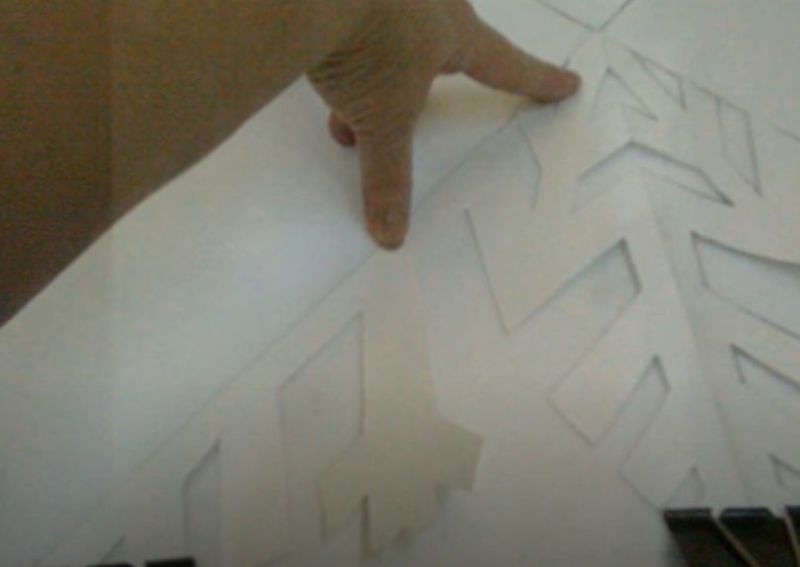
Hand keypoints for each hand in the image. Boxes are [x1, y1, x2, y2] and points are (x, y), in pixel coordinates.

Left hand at [307, 0, 579, 248]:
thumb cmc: (372, 46)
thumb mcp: (383, 121)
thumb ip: (387, 178)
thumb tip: (391, 237)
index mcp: (453, 31)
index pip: (506, 64)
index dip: (537, 80)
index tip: (568, 84)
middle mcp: (425, 2)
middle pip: (441, 45)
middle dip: (429, 78)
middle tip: (418, 101)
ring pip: (392, 41)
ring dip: (375, 81)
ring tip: (350, 120)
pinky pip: (356, 30)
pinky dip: (345, 62)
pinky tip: (325, 82)